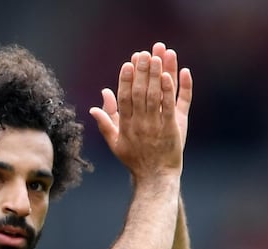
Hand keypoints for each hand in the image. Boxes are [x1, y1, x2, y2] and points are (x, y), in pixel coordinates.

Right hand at [90, 42, 192, 179]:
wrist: (155, 177)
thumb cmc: (134, 160)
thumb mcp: (115, 143)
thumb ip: (105, 123)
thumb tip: (94, 107)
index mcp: (125, 126)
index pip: (124, 98)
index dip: (125, 80)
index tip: (127, 64)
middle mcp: (140, 124)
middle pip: (140, 93)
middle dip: (141, 71)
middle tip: (143, 53)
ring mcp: (156, 126)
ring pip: (155, 96)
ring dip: (156, 75)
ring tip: (157, 56)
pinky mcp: (172, 128)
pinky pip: (171, 106)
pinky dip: (170, 90)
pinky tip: (171, 75)